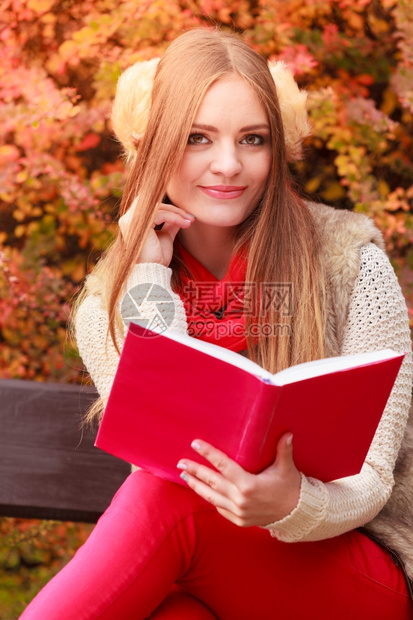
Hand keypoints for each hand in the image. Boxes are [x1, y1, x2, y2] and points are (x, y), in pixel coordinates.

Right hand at [119, 198, 194, 265]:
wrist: (152, 272)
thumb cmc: (156, 259)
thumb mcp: (165, 237)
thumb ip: (169, 224)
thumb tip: (180, 215)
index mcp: (132, 221)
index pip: (152, 206)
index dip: (170, 209)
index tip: (187, 217)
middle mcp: (128, 218)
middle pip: (154, 203)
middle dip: (174, 209)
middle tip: (190, 218)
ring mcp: (131, 220)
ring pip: (159, 207)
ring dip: (177, 213)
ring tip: (189, 222)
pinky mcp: (138, 224)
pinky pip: (161, 214)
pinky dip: (175, 218)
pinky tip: (185, 225)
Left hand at [177, 433, 301, 527]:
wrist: (296, 515)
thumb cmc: (290, 487)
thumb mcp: (287, 468)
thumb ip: (284, 450)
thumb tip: (287, 433)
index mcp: (249, 485)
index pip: (223, 465)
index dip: (208, 454)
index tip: (195, 444)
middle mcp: (240, 499)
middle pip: (212, 481)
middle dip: (195, 470)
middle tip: (180, 462)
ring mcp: (238, 512)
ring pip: (211, 497)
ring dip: (196, 486)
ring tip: (184, 476)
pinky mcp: (239, 521)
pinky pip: (219, 508)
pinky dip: (210, 498)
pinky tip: (202, 490)